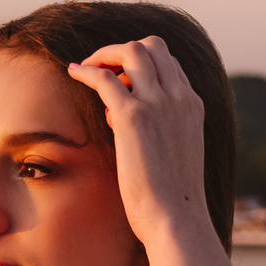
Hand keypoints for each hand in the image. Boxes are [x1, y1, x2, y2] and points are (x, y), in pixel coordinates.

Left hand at [67, 36, 209, 245]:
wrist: (176, 218)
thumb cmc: (173, 198)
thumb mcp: (177, 155)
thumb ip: (165, 133)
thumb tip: (138, 131)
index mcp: (193, 105)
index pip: (169, 63)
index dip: (143, 66)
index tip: (123, 83)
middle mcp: (179, 97)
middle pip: (153, 47)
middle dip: (123, 50)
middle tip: (102, 67)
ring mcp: (158, 103)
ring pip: (131, 52)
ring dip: (104, 54)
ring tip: (85, 67)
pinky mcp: (133, 117)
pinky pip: (104, 78)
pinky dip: (86, 70)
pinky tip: (73, 73)